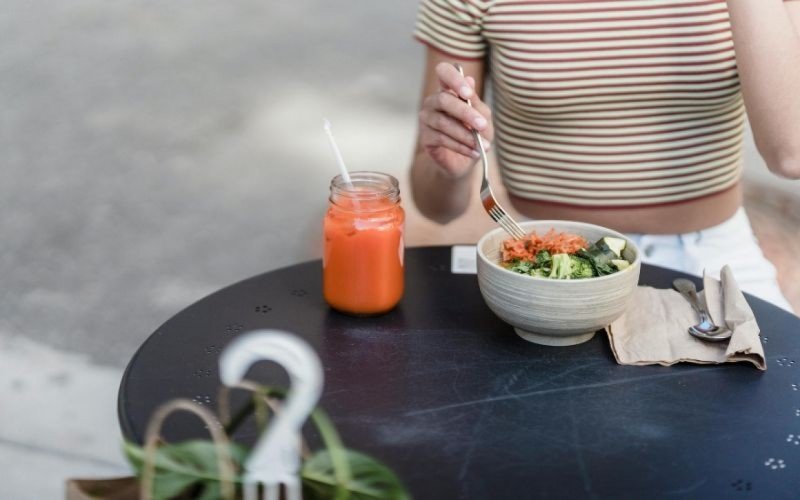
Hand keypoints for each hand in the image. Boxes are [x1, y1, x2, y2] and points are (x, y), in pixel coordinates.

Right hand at [418, 62, 494, 178]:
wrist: (466, 162)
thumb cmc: (475, 134)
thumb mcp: (483, 117)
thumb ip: (476, 102)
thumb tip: (469, 79)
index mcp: (448, 90)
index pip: (443, 71)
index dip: (453, 79)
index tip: (467, 93)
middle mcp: (434, 101)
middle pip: (443, 100)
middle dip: (465, 113)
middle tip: (482, 125)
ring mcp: (426, 119)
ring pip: (443, 122)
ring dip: (465, 134)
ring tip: (481, 145)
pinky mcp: (425, 137)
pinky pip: (441, 139)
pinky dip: (460, 146)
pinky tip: (473, 152)